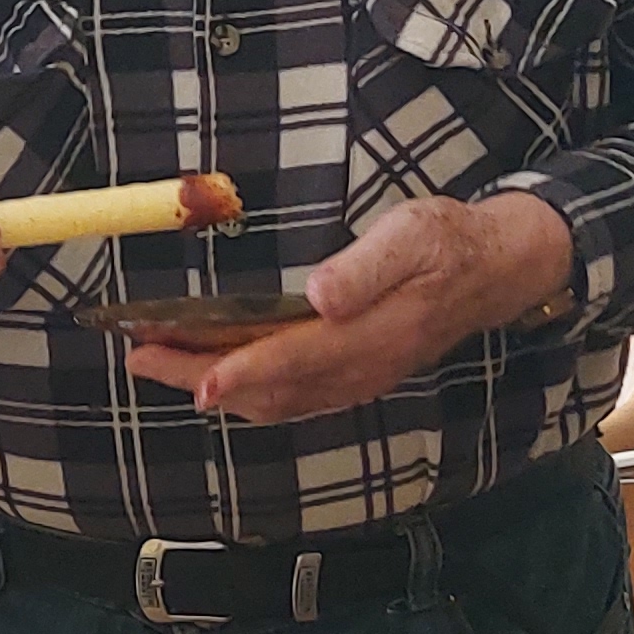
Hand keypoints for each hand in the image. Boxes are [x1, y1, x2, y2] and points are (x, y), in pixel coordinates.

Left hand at [126, 194, 570, 423]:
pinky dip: (245, 389)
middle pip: (269, 388)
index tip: (196, 379)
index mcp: (371, 335)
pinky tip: (213, 373)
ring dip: (214, 385)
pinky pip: (290, 396)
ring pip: (274, 398)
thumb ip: (366, 268)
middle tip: (139, 357)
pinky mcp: (353, 375)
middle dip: (199, 377)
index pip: (295, 361)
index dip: (242, 372)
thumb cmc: (448, 241)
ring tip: (157, 361)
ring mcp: (356, 378)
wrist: (495, 269)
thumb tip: (321, 296)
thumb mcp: (413, 236)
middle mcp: (359, 368)